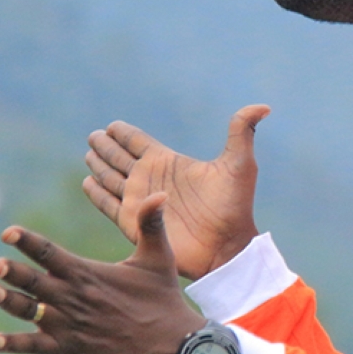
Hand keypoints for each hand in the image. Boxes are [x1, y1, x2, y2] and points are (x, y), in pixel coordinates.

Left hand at [0, 193, 205, 353]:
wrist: (171, 347)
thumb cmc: (164, 300)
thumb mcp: (158, 258)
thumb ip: (151, 224)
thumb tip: (160, 193)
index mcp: (88, 273)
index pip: (50, 253)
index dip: (27, 241)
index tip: (8, 232)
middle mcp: (74, 298)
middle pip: (35, 281)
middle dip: (12, 272)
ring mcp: (69, 326)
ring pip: (30, 312)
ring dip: (9, 302)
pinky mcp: (69, 351)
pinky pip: (34, 347)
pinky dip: (13, 344)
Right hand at [83, 105, 269, 279]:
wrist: (227, 247)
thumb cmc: (235, 206)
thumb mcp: (239, 164)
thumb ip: (242, 131)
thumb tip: (264, 106)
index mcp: (168, 162)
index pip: (138, 142)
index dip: (124, 132)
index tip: (112, 125)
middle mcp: (151, 178)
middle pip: (120, 156)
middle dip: (106, 146)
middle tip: (94, 136)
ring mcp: (141, 200)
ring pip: (111, 177)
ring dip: (99, 165)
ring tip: (89, 153)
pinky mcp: (133, 222)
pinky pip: (109, 204)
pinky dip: (97, 194)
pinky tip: (88, 183)